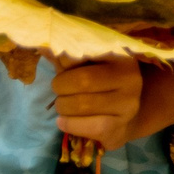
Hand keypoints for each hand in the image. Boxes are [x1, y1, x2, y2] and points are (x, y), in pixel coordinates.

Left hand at [52, 58, 173, 150]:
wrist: (122, 116)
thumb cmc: (100, 85)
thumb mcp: (87, 66)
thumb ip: (68, 57)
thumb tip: (43, 46)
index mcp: (121, 55)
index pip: (85, 53)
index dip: (65, 61)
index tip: (62, 67)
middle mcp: (130, 78)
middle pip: (82, 80)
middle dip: (60, 87)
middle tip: (60, 90)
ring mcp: (128, 104)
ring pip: (82, 105)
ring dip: (63, 107)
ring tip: (63, 106)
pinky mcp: (120, 126)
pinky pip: (87, 126)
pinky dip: (69, 124)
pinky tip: (63, 121)